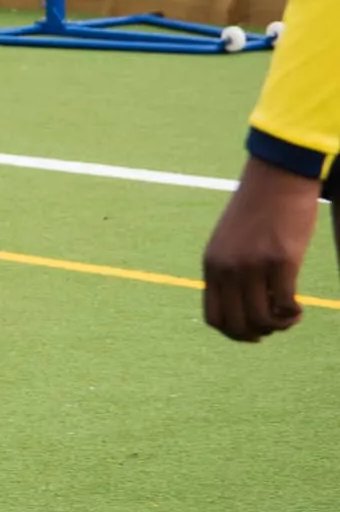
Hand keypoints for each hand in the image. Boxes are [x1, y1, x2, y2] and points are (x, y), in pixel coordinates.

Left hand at [202, 157, 322, 341]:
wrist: (275, 178)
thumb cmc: (257, 211)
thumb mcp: (230, 241)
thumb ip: (229, 270)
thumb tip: (244, 306)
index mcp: (212, 265)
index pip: (214, 318)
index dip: (235, 333)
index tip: (254, 330)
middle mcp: (227, 268)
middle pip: (238, 325)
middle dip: (260, 333)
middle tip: (276, 322)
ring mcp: (253, 265)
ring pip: (263, 320)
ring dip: (280, 325)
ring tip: (290, 313)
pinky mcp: (281, 260)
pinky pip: (285, 304)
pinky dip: (293, 313)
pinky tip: (299, 306)